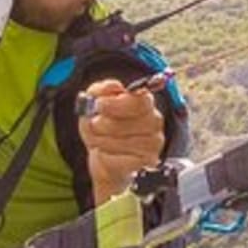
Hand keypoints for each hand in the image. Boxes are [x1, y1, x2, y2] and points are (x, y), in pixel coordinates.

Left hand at [78, 79, 165, 202]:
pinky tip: (106, 151)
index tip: (99, 105)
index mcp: (144, 103)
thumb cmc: (102, 128)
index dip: (116, 103)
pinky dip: (106, 154)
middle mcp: (154, 122)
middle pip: (127, 122)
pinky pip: (120, 157)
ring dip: (101, 140)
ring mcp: (153, 143)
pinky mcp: (147, 161)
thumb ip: (100, 91)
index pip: (139, 100)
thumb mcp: (93, 105)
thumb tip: (111, 86)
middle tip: (95, 124)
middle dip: (103, 124)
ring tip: (98, 139)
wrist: (104, 157)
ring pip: (121, 141)